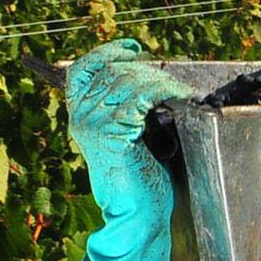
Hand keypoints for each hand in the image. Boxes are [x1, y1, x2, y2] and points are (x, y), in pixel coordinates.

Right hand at [65, 39, 192, 260]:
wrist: (137, 213)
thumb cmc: (139, 178)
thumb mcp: (128, 135)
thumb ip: (126, 108)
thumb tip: (148, 78)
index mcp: (80, 115)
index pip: (84, 69)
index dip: (108, 52)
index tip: (134, 48)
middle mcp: (81, 117)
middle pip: (113, 71)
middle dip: (147, 71)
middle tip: (172, 84)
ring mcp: (93, 125)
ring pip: (128, 82)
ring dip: (160, 82)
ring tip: (180, 93)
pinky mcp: (112, 133)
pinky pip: (141, 98)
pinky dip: (165, 93)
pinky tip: (180, 99)